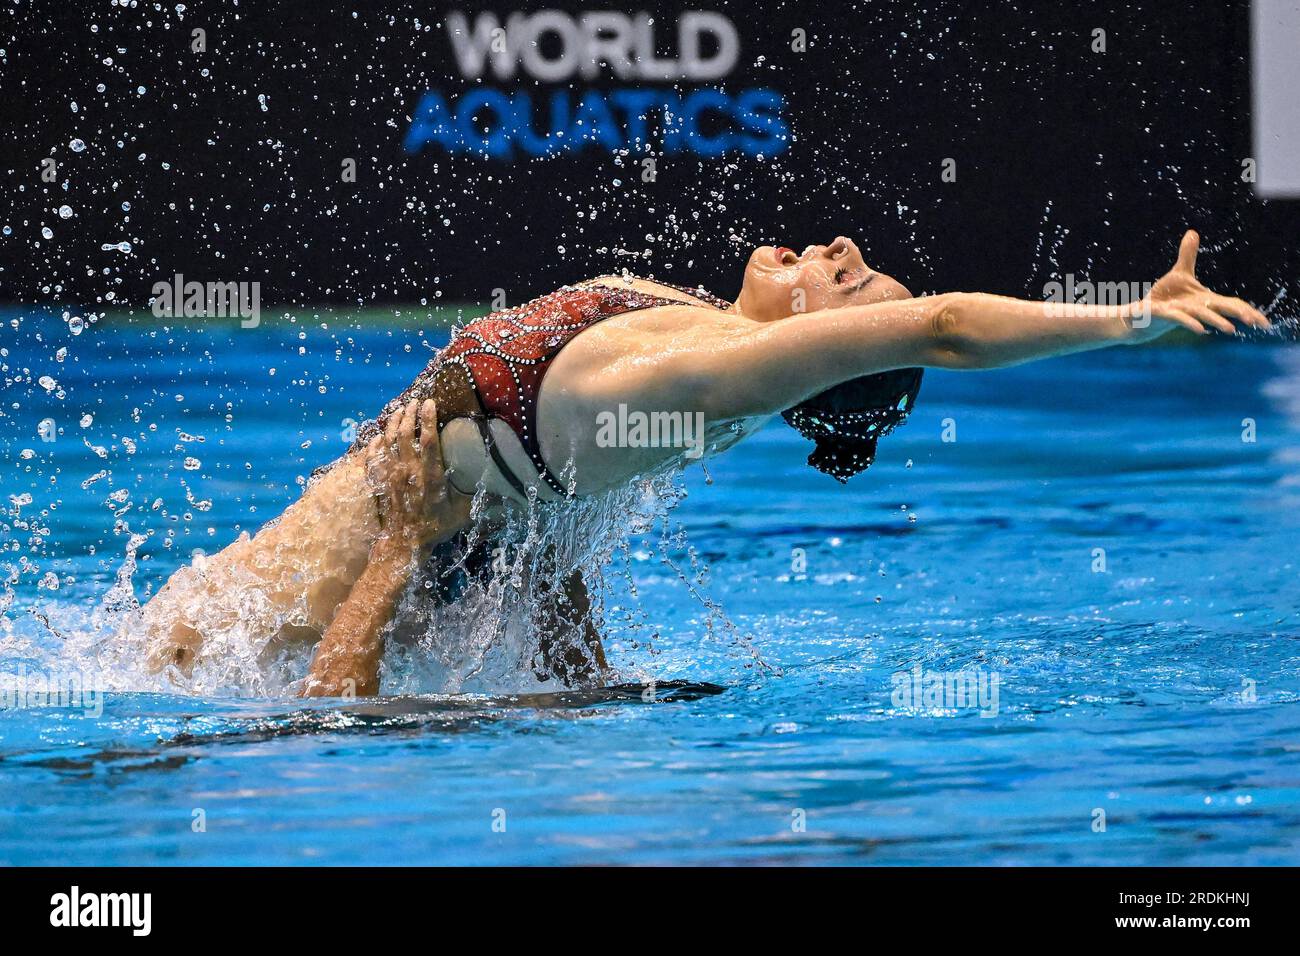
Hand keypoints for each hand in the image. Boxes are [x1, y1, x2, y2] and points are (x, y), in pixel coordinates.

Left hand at [365, 398, 470, 550]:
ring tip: (399, 410)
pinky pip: (375, 457)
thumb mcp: (462, 515)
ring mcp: (393, 476)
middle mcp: (410, 471)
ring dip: (393, 423)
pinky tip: (378, 436)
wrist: (404, 544)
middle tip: (414, 402)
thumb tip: (509, 496)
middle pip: (405, 434)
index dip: (428, 419)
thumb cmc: (435, 528)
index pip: (428, 440)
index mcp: (431, 476)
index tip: (430, 403)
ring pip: (389, 441)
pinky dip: (375, 444)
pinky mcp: (382, 482)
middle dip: (409, 414)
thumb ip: (482, 501)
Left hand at [1131, 230, 1270, 342]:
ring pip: (1203, 316)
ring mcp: (1182, 313)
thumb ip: (1188, 255)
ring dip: (1217, 321)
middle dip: (1240, 315)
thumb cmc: (1164, 298)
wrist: (1141, 315)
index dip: (1248, 311)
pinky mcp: (1166, 315)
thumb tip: (1193, 232)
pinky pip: (1180, 319)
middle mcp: (1197, 309)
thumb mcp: (1179, 274)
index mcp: (1205, 300)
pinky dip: (1190, 322)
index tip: (1265, 322)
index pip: (1231, 305)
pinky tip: (1201, 330)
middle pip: (1222, 310)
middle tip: (1256, 323)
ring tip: (1231, 329)